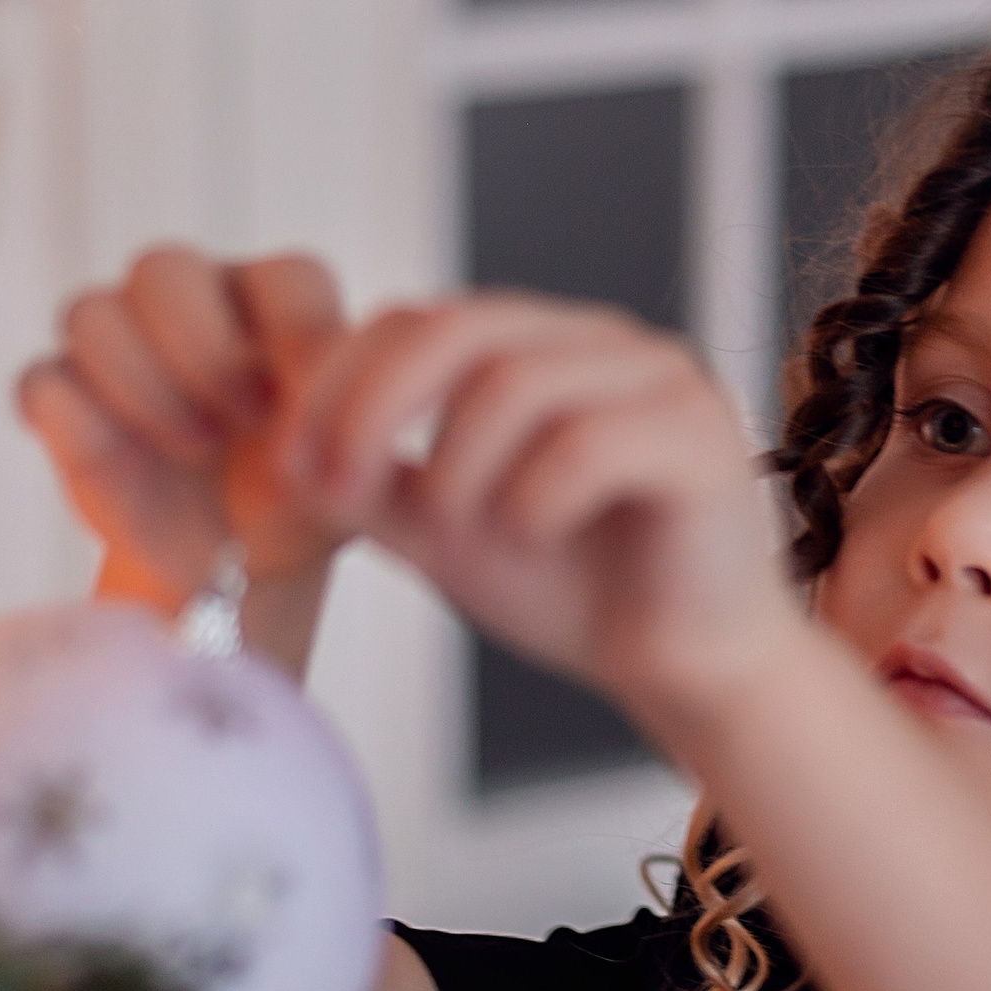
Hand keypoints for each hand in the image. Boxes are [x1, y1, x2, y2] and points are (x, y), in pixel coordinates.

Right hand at [17, 248, 347, 607]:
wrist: (240, 563)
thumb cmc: (299, 501)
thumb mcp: (343, 472)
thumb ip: (347, 430)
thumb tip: (314, 412)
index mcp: (278, 301)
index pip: (287, 277)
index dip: (299, 339)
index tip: (309, 413)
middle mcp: (195, 299)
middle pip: (162, 268)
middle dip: (204, 352)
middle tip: (239, 423)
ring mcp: (120, 340)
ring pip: (90, 313)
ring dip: (144, 389)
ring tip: (194, 450)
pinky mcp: (65, 395)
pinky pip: (42, 383)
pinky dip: (80, 427)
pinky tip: (127, 465)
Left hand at [289, 293, 804, 729]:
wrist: (688, 670)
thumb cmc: (577, 596)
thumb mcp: (446, 535)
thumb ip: (375, 490)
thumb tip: (287, 456)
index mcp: (537, 347)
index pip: (415, 319)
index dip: (339, 382)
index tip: (294, 465)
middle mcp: (599, 343)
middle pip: (457, 326)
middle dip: (376, 408)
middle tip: (344, 488)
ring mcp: (659, 379)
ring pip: (517, 382)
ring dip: (459, 468)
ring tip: (461, 535)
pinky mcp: (703, 437)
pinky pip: (589, 442)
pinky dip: (534, 497)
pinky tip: (534, 537)